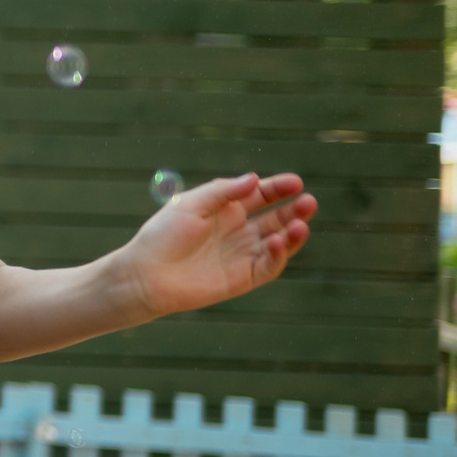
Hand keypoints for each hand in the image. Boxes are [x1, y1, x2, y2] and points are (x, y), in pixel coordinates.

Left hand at [121, 172, 315, 317]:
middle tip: (309, 202)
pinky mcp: (243, 277)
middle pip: (276, 218)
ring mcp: (242, 254)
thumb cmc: (163, 235)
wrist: (146, 274)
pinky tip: (279, 242)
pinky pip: (268, 265)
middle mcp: (238, 231)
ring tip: (301, 223)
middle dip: (294, 210)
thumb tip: (254, 179)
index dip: (279, 188)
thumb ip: (222, 192)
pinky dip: (278, 255)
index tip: (296, 182)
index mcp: (225, 209)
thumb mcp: (190, 204)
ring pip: (278, 242)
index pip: (260, 195)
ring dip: (293, 233)